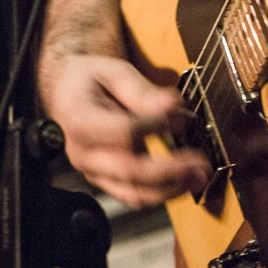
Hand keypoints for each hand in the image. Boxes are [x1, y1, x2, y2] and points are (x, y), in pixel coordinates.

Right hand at [46, 53, 210, 207]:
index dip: (156, 127)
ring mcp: (93, 172)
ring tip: (199, 176)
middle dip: (172, 170)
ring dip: (172, 189)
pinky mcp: (105, 181)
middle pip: (131, 172)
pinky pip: (134, 195)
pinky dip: (162, 192)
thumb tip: (174, 105)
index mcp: (80, 120)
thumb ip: (142, 90)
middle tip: (200, 162)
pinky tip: (183, 180)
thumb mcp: (113, 71)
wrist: (67, 92)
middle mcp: (83, 153)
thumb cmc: (90, 78)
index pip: (124, 132)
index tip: (181, 116)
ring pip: (134, 193)